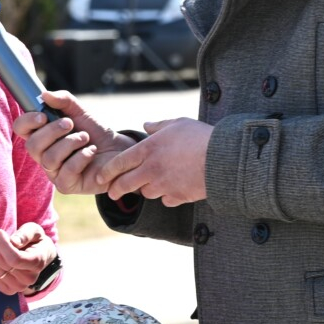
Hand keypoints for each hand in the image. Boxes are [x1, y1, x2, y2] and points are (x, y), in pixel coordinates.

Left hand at [0, 222, 55, 294]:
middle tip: (5, 242)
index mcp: (37, 262)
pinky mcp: (10, 290)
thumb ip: (25, 234)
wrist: (39, 257)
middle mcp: (30, 278)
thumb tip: (14, 242)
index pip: (15, 259)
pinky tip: (2, 261)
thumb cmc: (35, 241)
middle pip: (2, 262)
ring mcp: (20, 286)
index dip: (3, 245)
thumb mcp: (33, 231)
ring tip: (5, 252)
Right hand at [14, 90, 134, 194]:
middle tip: (70, 123)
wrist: (118, 151)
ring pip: (49, 159)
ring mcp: (54, 172)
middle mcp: (44, 155)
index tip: (43, 115)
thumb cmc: (95, 132)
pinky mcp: (67, 185)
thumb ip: (63, 101)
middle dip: (51, 132)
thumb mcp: (81, 112)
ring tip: (85, 137)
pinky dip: (81, 157)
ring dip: (69, 143)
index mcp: (42, 136)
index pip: (21, 129)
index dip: (27, 121)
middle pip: (32, 146)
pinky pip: (66, 172)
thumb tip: (44, 95)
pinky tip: (91, 151)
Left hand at [96, 117, 210, 206]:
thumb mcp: (177, 123)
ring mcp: (164, 186)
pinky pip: (166, 200)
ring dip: (146, 189)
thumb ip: (158, 126)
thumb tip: (146, 124)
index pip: (119, 162)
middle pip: (125, 184)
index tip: (101, 177)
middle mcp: (152, 170)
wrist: (222, 158)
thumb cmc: (200, 136)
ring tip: (151, 184)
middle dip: (116, 190)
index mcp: (148, 149)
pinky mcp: (178, 197)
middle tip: (112, 193)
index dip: (107, 171)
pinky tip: (172, 189)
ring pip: (146, 193)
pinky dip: (167, 196)